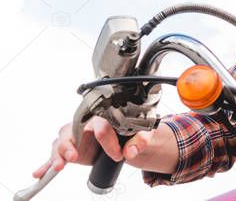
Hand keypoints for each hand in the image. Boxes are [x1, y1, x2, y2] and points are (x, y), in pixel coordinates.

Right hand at [32, 116, 158, 178]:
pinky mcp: (70, 149)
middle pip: (73, 130)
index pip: (102, 127)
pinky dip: (46, 164)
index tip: (119, 155)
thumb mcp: (141, 134)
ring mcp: (75, 136)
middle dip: (70, 143)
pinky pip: (55, 155)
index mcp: (104, 116)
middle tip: (73, 156)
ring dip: (58, 154)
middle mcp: (85, 124)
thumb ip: (139, 140)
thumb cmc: (131, 132)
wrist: (125, 138)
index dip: (110, 143)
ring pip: (61, 141)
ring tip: (59, 166)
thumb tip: (130, 151)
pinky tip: (39, 173)